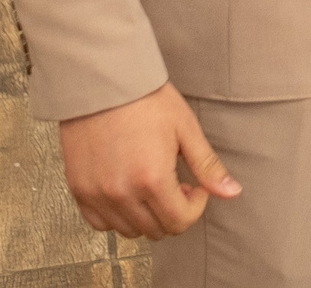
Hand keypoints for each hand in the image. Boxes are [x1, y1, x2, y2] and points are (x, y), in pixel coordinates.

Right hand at [57, 82, 240, 239]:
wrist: (103, 80)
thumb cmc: (145, 99)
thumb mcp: (186, 128)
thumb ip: (207, 166)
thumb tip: (232, 193)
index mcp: (151, 179)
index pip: (180, 222)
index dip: (196, 206)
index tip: (196, 185)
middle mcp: (121, 193)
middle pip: (156, 230)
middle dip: (173, 211)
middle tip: (176, 183)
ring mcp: (96, 194)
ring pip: (129, 230)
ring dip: (147, 215)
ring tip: (151, 185)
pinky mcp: (79, 189)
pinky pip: (100, 223)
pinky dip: (117, 215)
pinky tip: (127, 191)